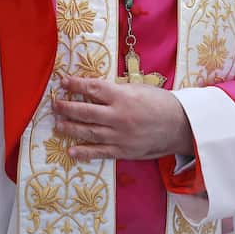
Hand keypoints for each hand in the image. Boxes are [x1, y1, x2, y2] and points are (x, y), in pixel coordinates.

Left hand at [52, 76, 193, 162]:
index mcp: (122, 97)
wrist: (179, 126)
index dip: (76, 84)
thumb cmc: (161, 103)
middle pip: (85, 111)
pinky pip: (99, 152)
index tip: (63, 82)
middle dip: (67, 107)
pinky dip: (84, 152)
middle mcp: (117, 116)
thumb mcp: (139, 89)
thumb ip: (117, 90)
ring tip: (58, 124)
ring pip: (88, 131)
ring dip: (70, 127)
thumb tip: (96, 89)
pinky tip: (71, 150)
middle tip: (54, 104)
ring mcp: (118, 135)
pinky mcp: (122, 151)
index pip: (92, 88)